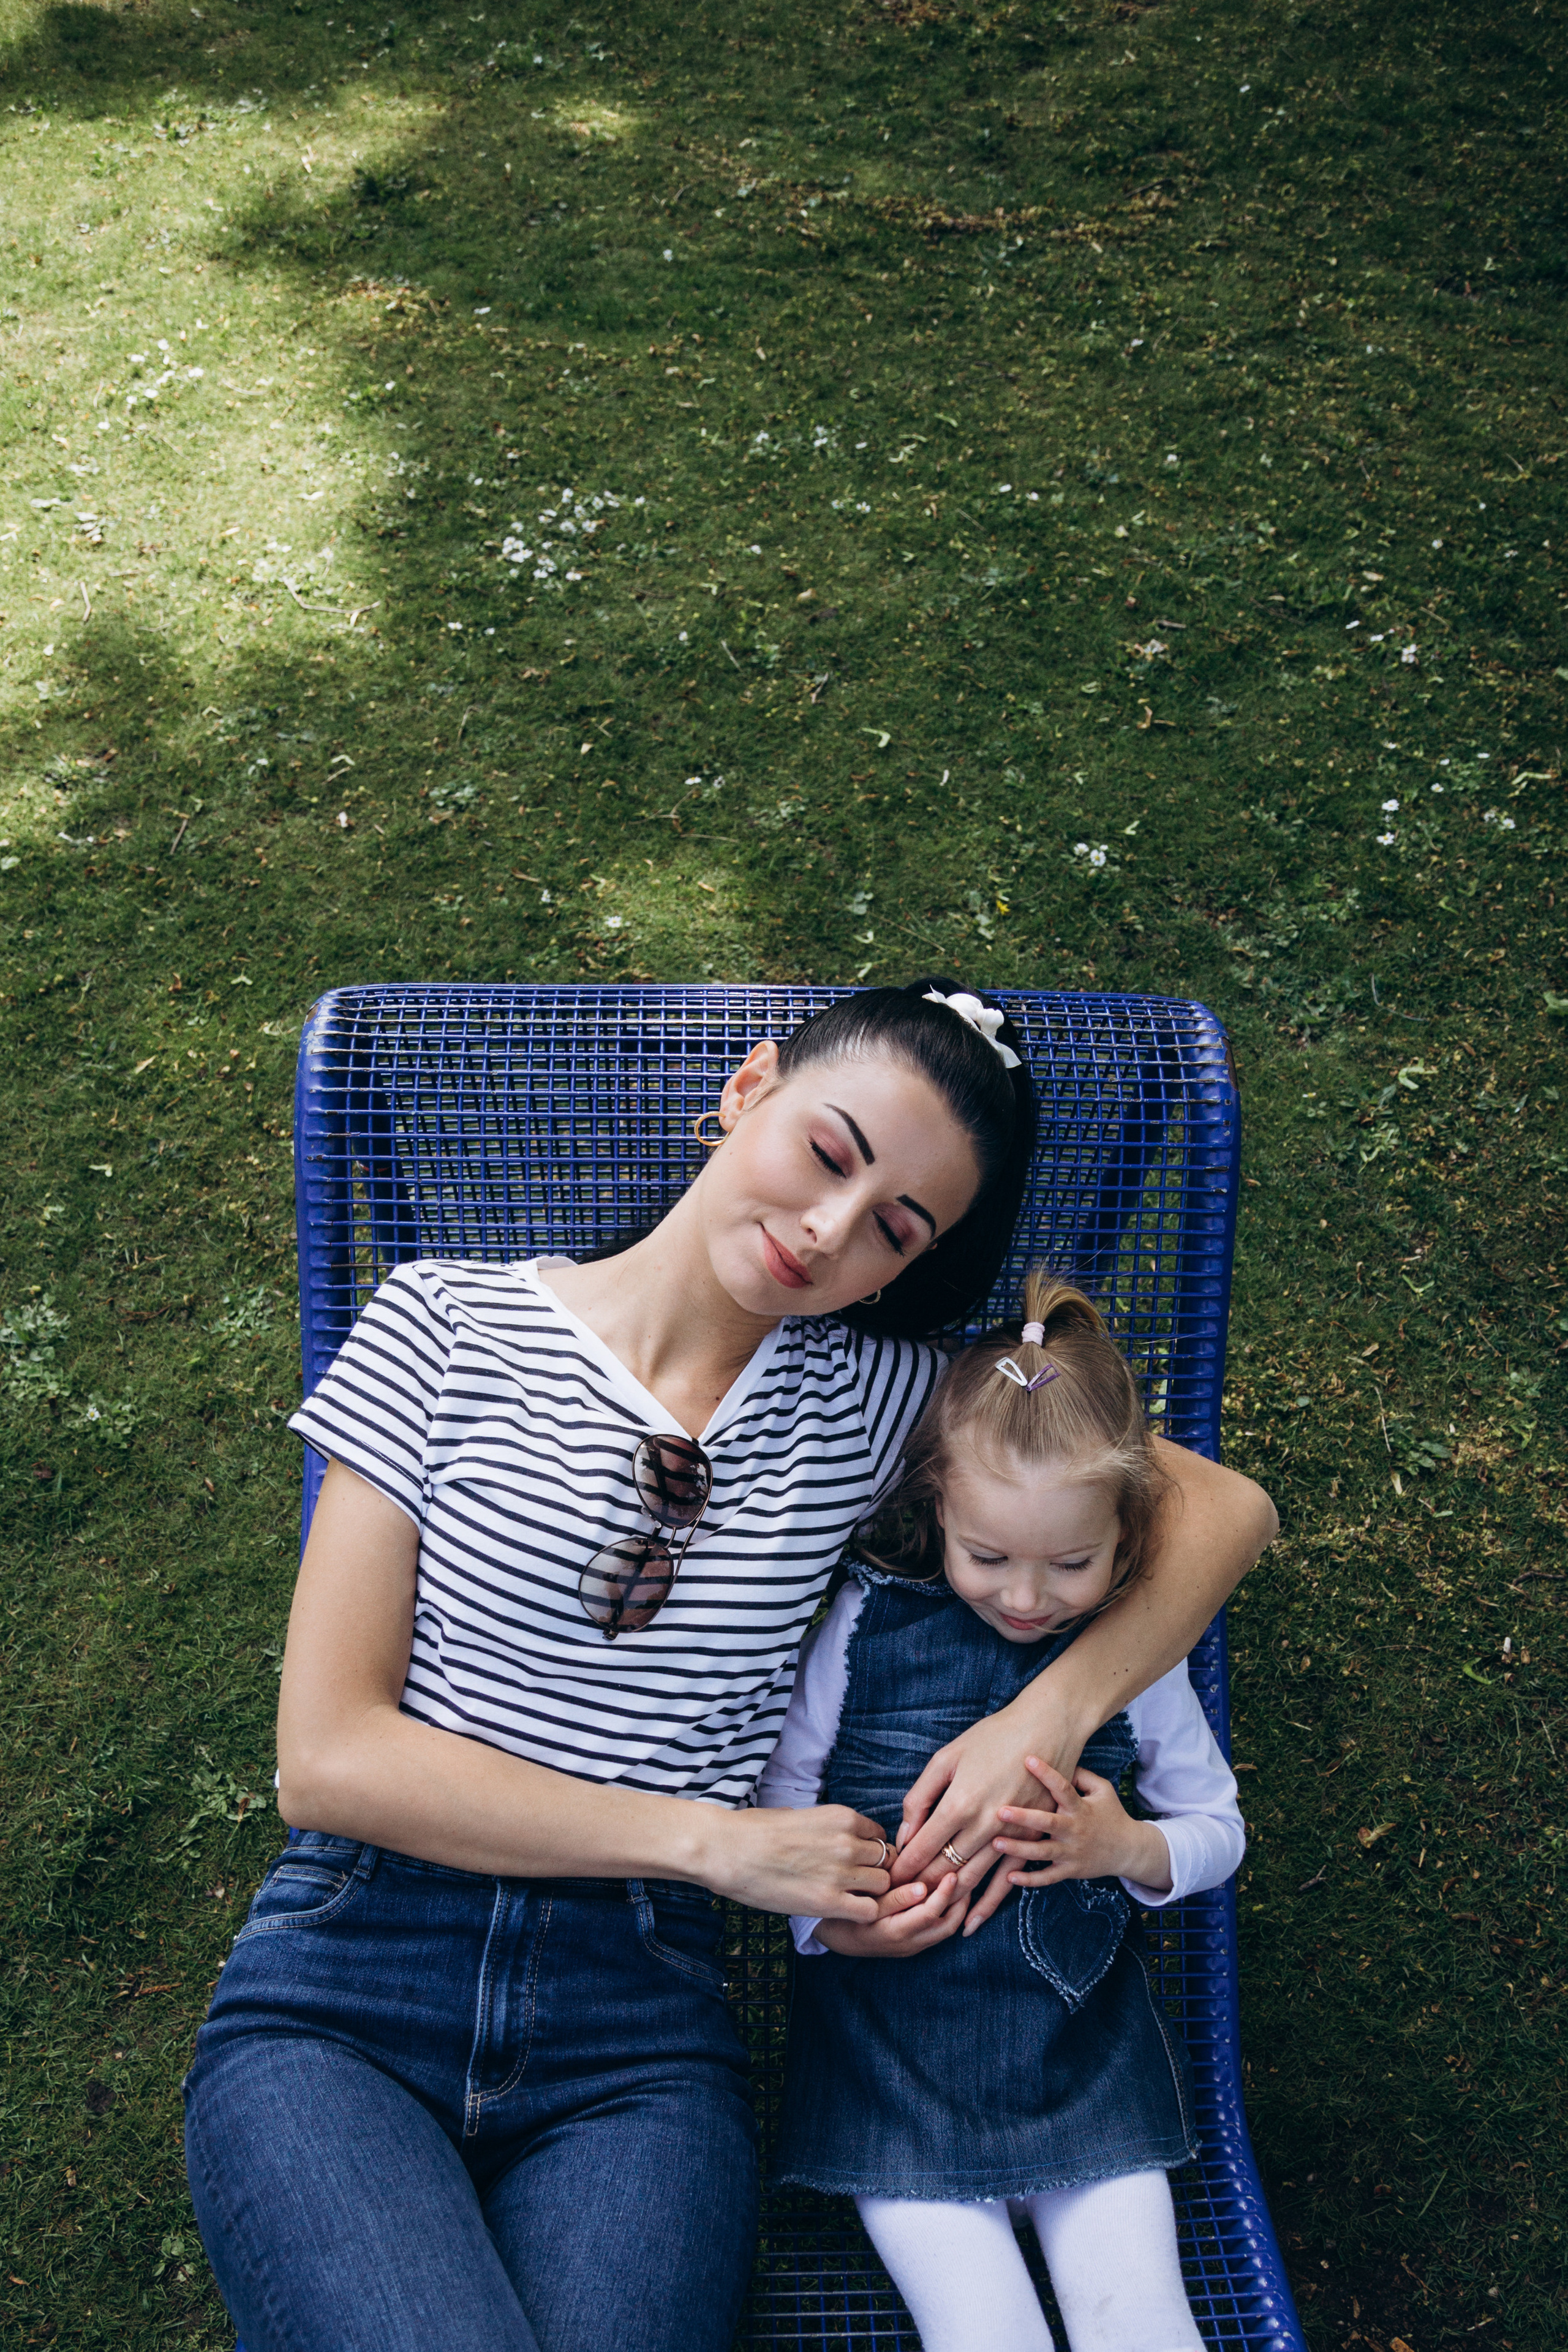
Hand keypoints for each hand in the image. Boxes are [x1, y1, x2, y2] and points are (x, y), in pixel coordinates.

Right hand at [700, 1803, 894, 1923]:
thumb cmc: (754, 1831)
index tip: (858, 1862)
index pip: (880, 1835)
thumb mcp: (799, 1815)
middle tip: (857, 1883)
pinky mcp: (829, 1901)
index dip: (871, 1851)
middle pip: (888, 1860)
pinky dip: (862, 1914)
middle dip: (876, 1872)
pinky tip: (843, 1912)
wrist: (728, 1850)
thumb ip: (824, 1827)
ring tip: (849, 1898)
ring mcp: (841, 1873)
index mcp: (842, 1817)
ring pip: (883, 1885)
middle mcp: (848, 1842)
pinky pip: (869, 1911)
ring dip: (871, 1893)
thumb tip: (828, 1834)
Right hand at [815, 1870, 968, 1957]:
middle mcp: (909, 1944)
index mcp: (897, 1933)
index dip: (944, 1893)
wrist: (838, 1940)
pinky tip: (947, 1893)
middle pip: (947, 1926)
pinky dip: (947, 1912)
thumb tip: (923, 1887)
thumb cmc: (847, 1915)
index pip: (931, 1914)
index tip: (952, 1872)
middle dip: (961, 1902)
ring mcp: (913, 1946)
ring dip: (957, 1907)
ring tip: (961, 1882)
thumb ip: (895, 1897)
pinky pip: (938, 1929)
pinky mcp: (914, 1944)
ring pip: (946, 1929)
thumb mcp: (866, 1905)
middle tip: (966, 1875)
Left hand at [889, 1684, 1092, 1932]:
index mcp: (959, 1804)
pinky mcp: (1030, 1841)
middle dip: (919, 1888)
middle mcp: (984, 1826)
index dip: (902, 1869)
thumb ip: (920, 1797)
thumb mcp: (946, 1758)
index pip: (922, 1850)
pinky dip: (987, 1904)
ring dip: (947, 1899)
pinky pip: (1006, 1881)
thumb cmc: (992, 1737)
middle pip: (944, 1870)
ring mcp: (1010, 1838)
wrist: (1046, 1730)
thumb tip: (905, 1834)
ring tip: (926, 1913)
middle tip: (900, 1901)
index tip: (888, 1881)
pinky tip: (971, 1920)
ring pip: (972, 1880)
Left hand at [993, 1759, 1171, 1894]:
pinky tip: (1009, 1877)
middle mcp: (1075, 1830)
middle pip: (1047, 1823)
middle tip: (1000, 1811)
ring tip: (995, 1843)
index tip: (1027, 1759)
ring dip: (1019, 1849)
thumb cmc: (1112, 1814)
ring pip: (1042, 1853)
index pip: (1063, 1788)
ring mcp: (1072, 1853)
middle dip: (1023, 1818)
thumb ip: (1082, 1775)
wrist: (1129, 1850)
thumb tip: (1061, 1759)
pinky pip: (1048, 1878)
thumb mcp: (1103, 1790)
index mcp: (1081, 1808)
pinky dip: (1030, 1880)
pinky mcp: (1070, 1870)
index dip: (1047, 1774)